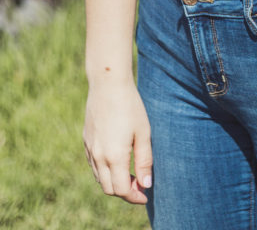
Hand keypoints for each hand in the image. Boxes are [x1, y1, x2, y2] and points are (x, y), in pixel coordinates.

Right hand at [83, 81, 152, 204]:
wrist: (108, 84)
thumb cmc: (130, 106)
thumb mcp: (143, 133)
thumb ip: (144, 161)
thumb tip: (146, 185)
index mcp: (114, 156)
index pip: (122, 190)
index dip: (134, 196)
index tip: (145, 195)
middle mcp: (98, 156)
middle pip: (109, 189)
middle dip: (125, 192)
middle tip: (140, 185)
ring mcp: (90, 149)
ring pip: (99, 179)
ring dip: (113, 182)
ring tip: (130, 174)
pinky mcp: (86, 141)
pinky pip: (93, 165)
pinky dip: (104, 171)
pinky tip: (116, 161)